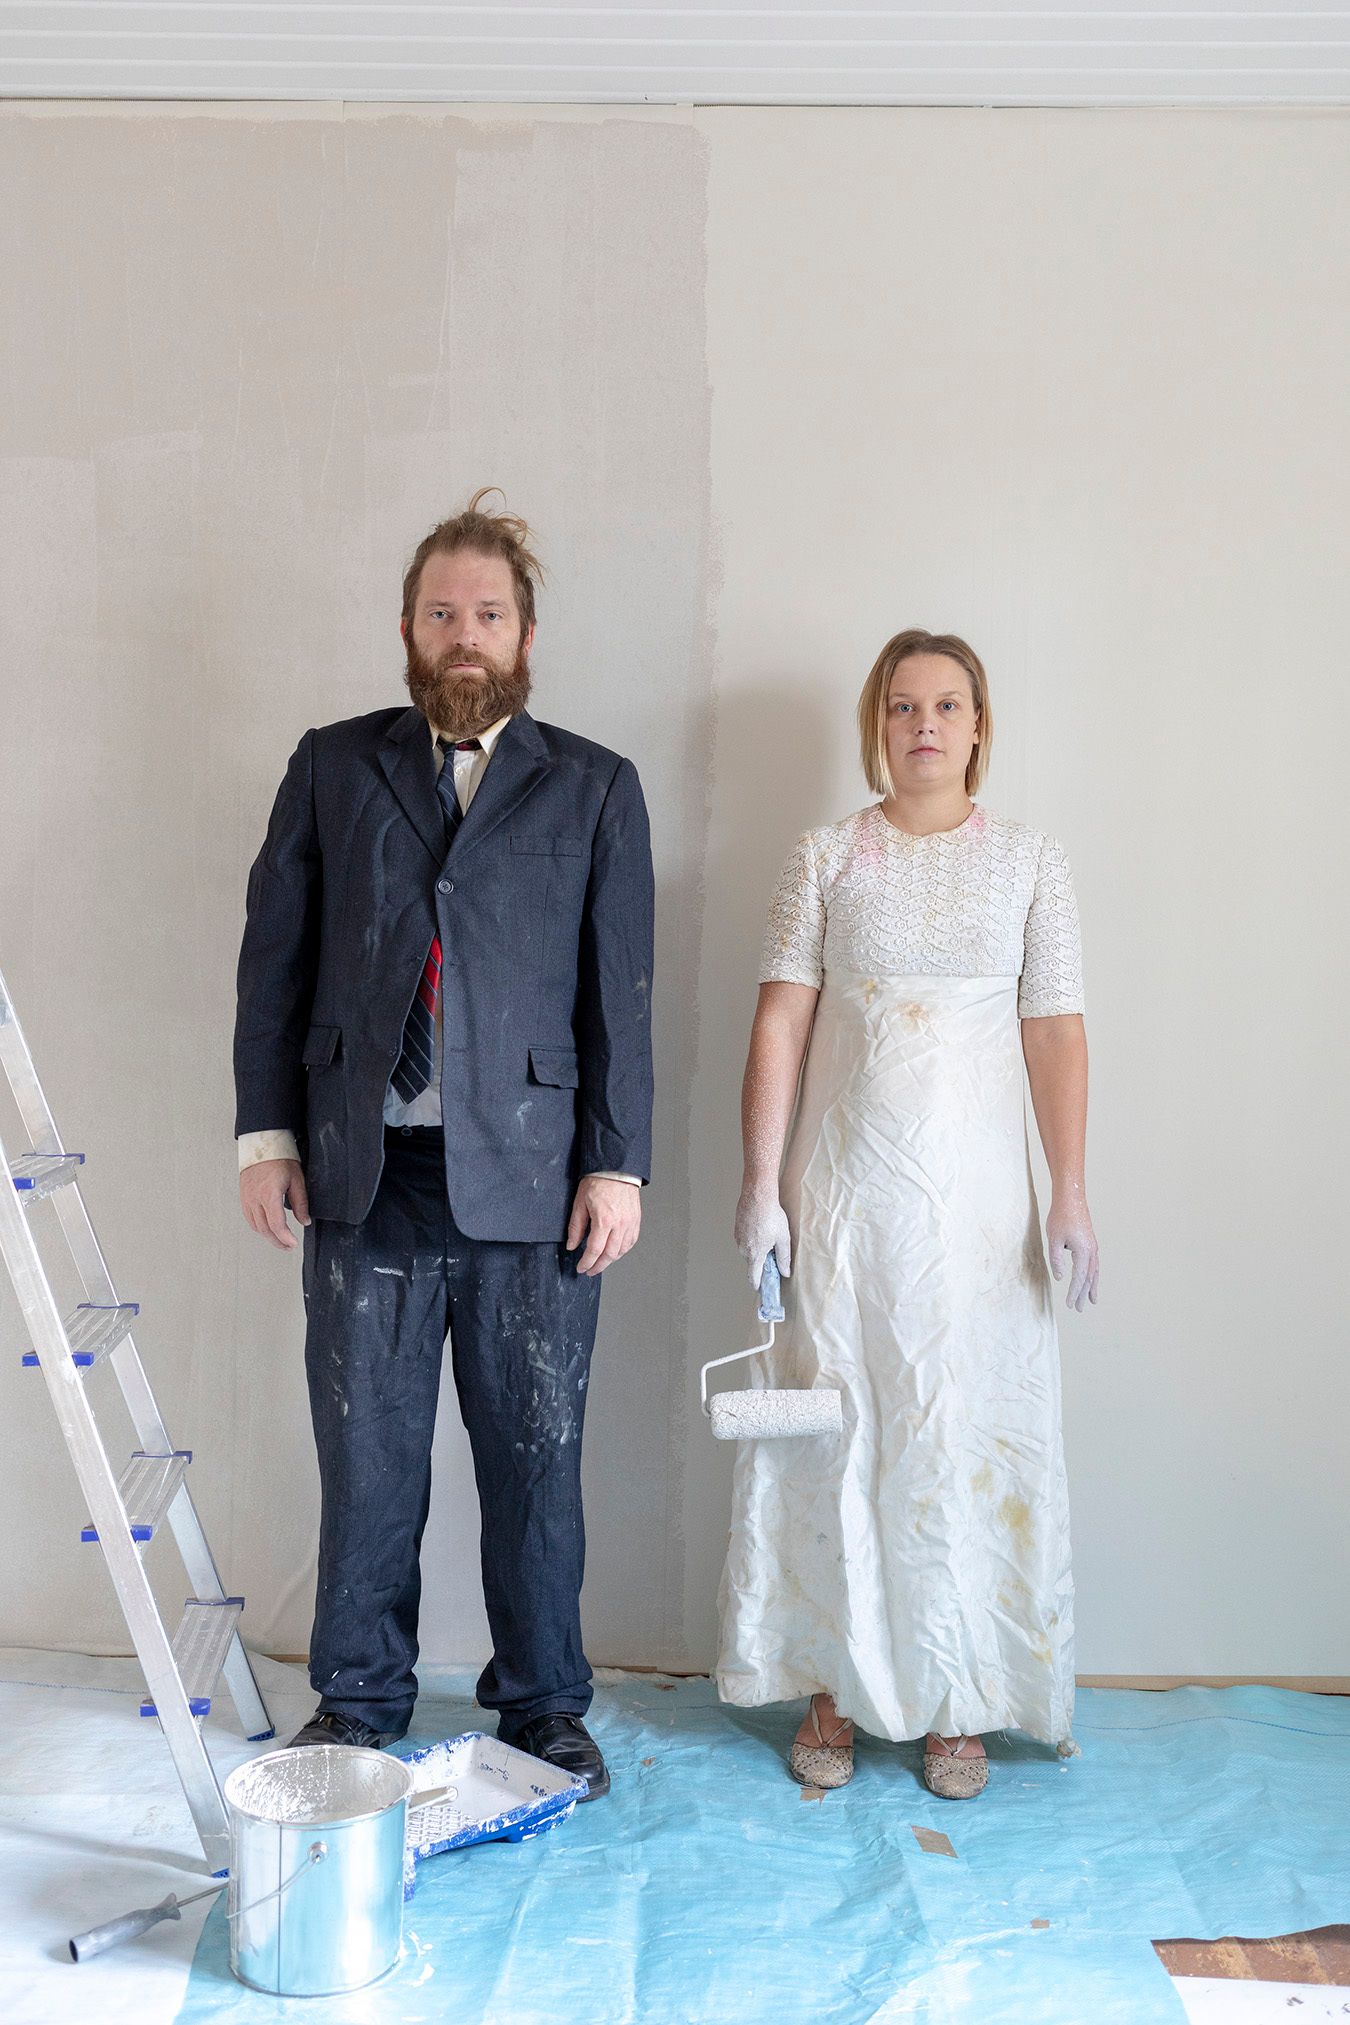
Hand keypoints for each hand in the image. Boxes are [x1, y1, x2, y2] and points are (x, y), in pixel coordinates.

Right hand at [240, 1158, 310, 1250]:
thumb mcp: (297, 1179)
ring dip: (268, 1236)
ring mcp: (247, 1198)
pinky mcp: (243, 1197)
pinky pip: (249, 1218)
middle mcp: (255, 1198)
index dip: (285, 1238)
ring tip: (280, 1240)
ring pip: (256, 1226)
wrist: (262, 1145)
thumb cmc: (279, 1158)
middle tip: (288, 1246)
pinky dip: (259, 1227)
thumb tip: (305, 1220)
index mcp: (269, 1194)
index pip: (276, 1224)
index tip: (293, 1244)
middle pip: (265, 1229)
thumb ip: (301, 1202)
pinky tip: (267, 1229)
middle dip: (278, 1241)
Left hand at [567, 1175, 641, 1274]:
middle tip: (590, 1270)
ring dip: (610, 1260)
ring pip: (622, 1250)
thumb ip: (576, 1227)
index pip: (595, 1250)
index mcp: (604, 1220)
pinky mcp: (636, 1220)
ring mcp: (630, 1223)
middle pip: (610, 1255)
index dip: (587, 1263)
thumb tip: (572, 1245)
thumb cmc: (598, 1181)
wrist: (617, 1169)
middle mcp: (620, 1224)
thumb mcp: (580, 1203)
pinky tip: (615, 1251)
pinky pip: (631, 1241)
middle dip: (598, 1266)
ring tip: (600, 1262)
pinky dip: (622, 1250)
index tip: (581, 1268)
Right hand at [734, 1190, 791, 1291]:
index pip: (753, 1277)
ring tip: (768, 1232)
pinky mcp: (736, 1228)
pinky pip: (745, 1238)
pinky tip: (761, 1225)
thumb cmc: (770, 1215)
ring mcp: (738, 1237)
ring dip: (758, 1246)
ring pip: (748, 1249)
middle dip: (762, 1259)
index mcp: (754, 1254)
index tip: (761, 1288)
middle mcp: (743, 1248)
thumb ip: (784, 1258)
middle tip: (774, 1249)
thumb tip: (785, 1272)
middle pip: (752, 1261)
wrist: (757, 1195)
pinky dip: (753, 1236)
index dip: (758, 1285)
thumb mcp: (783, 1238)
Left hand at [1046, 1193, 1098, 1310]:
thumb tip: (1060, 1278)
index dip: (1074, 1292)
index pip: (1079, 1277)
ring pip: (1094, 1272)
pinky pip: (1094, 1264)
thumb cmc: (1060, 1216)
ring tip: (1092, 1300)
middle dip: (1083, 1294)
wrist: (1071, 1198)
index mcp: (1083, 1251)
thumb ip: (1057, 1260)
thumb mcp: (1054, 1239)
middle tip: (1079, 1309)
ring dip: (1092, 1286)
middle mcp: (1092, 1251)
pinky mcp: (1090, 1242)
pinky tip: (1091, 1279)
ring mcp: (1093, 1246)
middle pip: (1089, 1278)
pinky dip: (1093, 1275)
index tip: (1069, 1304)